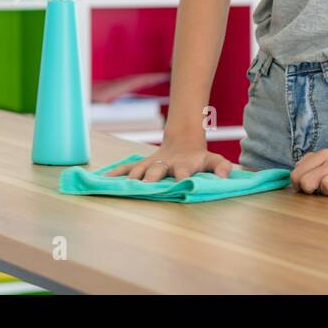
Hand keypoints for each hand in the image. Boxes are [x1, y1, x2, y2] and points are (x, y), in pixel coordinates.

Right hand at [103, 139, 232, 181]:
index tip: (180, 183)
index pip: (183, 171)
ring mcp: (151, 164)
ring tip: (119, 185)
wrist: (182, 141)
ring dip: (131, 177)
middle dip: (151, 177)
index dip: (182, 177)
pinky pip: (126, 169)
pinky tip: (102, 179)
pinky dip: (115, 173)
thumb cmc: (199, 157)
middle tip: (145, 185)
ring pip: (139, 169)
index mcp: (183, 165)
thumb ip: (221, 166)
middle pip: (156, 170)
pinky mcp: (141, 165)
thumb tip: (226, 175)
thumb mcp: (213, 160)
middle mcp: (165, 165)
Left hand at [291, 149, 327, 197]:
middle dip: (311, 190)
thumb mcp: (320, 169)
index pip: (297, 175)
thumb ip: (304, 169)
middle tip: (320, 191)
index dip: (298, 186)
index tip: (306, 189)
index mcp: (324, 155)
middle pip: (308, 182)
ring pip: (327, 185)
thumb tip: (295, 174)